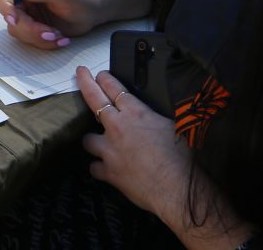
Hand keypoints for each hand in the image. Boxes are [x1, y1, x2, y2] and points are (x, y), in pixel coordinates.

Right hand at [0, 0, 111, 49]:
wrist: (95, 8)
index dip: (4, 5)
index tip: (14, 20)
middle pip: (10, 15)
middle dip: (28, 28)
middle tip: (50, 34)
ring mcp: (29, 12)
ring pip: (19, 30)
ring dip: (37, 38)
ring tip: (59, 37)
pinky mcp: (34, 26)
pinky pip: (30, 39)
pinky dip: (44, 43)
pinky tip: (61, 40)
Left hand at [77, 68, 252, 246]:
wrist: (177, 188)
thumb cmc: (182, 157)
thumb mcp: (174, 127)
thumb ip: (156, 118)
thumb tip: (154, 116)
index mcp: (136, 114)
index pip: (115, 88)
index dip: (105, 79)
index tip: (99, 74)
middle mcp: (118, 127)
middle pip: (95, 99)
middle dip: (86, 83)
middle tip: (80, 73)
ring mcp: (110, 150)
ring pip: (88, 139)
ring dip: (93, 140)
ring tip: (98, 142)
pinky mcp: (108, 172)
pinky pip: (94, 167)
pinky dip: (99, 168)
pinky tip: (105, 169)